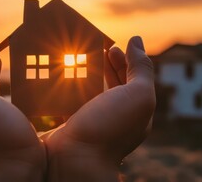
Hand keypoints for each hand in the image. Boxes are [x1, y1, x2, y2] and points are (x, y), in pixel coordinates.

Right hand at [42, 36, 155, 181]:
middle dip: (105, 65)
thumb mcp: (138, 95)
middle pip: (111, 84)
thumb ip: (141, 68)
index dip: (124, 60)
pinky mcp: (70, 124)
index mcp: (134, 111)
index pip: (132, 79)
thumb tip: (136, 40)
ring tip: (76, 57)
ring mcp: (91, 121)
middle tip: (94, 48)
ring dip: (85, 74)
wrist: (75, 160)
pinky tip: (60, 76)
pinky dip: (68, 87)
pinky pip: (70, 101)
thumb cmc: (110, 128)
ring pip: (89, 92)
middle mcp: (114, 117)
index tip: (110, 46)